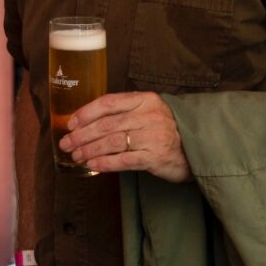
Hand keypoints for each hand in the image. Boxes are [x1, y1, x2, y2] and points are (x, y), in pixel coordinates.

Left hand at [60, 91, 191, 182]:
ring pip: (112, 142)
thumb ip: (125, 111)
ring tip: (76, 156)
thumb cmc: (166, 128)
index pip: (109, 103)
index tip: (70, 123)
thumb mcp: (149, 111)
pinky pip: (124, 160)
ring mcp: (153, 137)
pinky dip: (105, 163)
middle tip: (66, 143)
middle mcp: (148, 116)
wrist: (199, 146)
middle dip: (82, 135)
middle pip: (107, 125)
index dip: (86, 113)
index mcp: (144, 100)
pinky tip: (93, 165)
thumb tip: (87, 120)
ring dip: (90, 150)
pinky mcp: (155, 158)